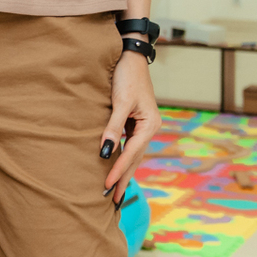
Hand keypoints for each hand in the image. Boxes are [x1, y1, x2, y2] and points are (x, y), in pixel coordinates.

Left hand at [101, 49, 158, 200]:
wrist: (130, 55)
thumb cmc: (126, 76)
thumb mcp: (120, 102)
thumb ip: (113, 127)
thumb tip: (106, 152)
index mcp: (150, 125)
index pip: (131, 154)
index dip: (118, 170)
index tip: (106, 186)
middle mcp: (150, 128)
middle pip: (135, 159)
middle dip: (124, 179)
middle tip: (113, 201)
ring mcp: (144, 126)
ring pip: (133, 154)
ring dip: (124, 172)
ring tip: (114, 191)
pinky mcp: (136, 122)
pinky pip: (129, 145)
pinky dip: (123, 158)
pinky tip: (116, 168)